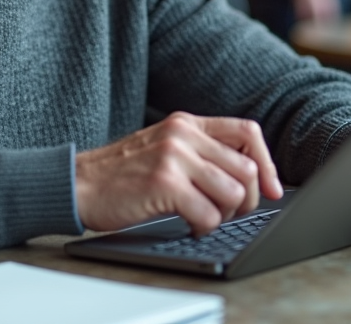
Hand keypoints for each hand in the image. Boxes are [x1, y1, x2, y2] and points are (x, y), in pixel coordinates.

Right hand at [75, 112, 282, 236]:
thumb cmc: (121, 173)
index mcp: (186, 123)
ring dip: (224, 215)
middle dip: (248, 199)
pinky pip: (209, 213)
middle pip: (247, 167)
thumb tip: (249, 176)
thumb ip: (199, 151)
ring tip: (203, 217)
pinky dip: (204, 226)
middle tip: (229, 213)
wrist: (78, 183)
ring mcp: (174, 157)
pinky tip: (189, 225)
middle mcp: (183, 134)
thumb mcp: (163, 147)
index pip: (247, 132)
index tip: (272, 189)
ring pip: (233, 192)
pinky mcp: (164, 183)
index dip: (267, 163)